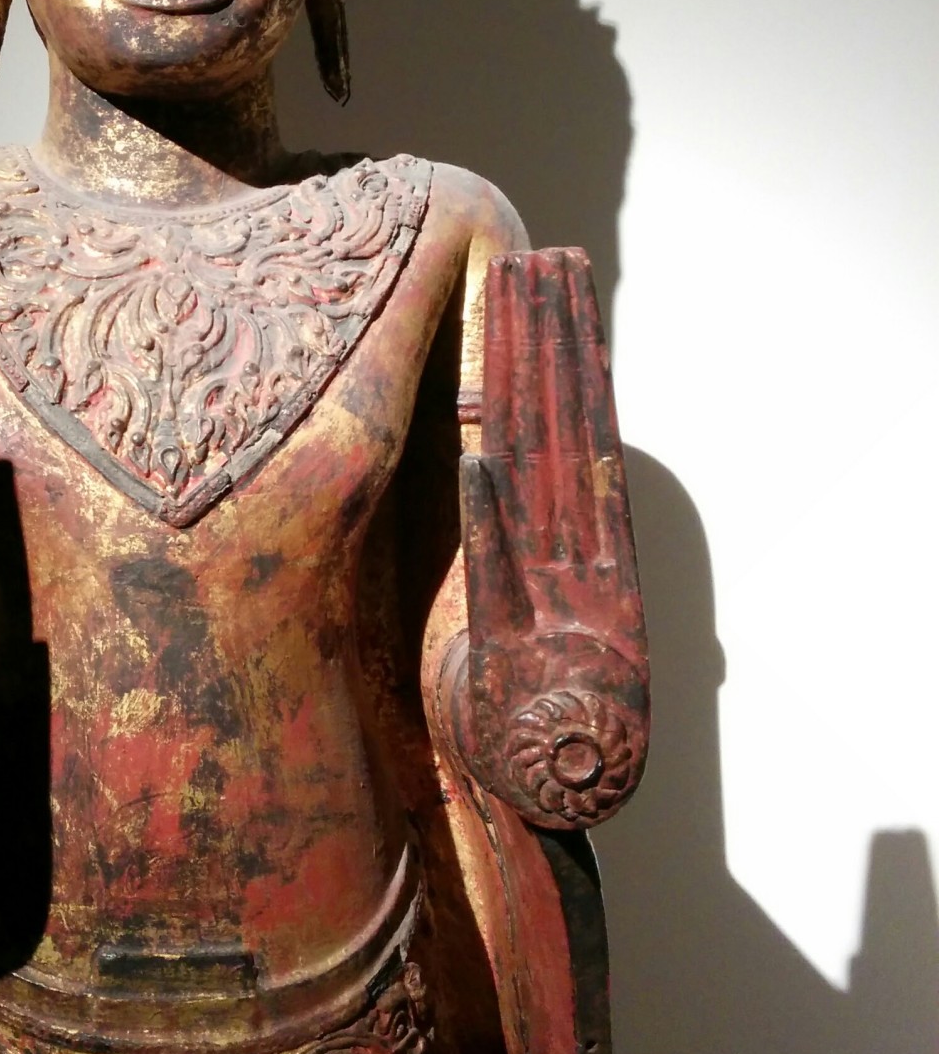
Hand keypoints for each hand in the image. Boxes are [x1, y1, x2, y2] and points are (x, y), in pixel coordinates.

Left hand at [451, 248, 647, 829]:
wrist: (554, 790)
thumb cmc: (523, 693)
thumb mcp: (515, 591)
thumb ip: (507, 523)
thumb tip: (487, 442)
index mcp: (577, 537)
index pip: (564, 422)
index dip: (557, 352)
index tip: (550, 280)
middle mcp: (570, 557)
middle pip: (555, 428)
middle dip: (544, 346)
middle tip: (540, 262)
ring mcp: (546, 601)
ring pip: (533, 479)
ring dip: (520, 400)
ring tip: (513, 326)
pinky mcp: (509, 653)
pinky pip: (499, 574)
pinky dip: (489, 520)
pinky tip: (476, 454)